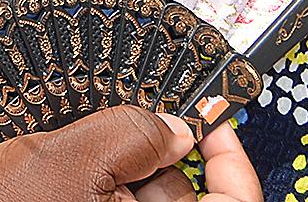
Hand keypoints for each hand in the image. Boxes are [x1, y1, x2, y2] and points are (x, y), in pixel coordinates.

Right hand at [0, 109, 259, 201]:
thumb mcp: (75, 156)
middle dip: (166, 160)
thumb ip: (136, 135)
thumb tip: (178, 128)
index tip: (213, 123)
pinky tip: (79, 167)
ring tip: (89, 147)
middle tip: (135, 123)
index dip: (232, 161)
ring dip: (133, 171)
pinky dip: (112, 185)